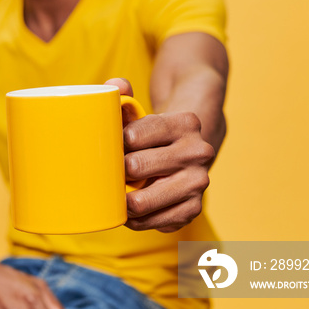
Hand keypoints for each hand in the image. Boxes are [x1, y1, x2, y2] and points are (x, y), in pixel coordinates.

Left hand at [105, 78, 214, 232]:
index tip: (113, 145)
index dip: (116, 143)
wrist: (188, 149)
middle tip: (109, 171)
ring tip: (115, 195)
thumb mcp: (141, 111)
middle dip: (116, 172)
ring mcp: (199, 181)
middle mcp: (197, 151)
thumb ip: (122, 95)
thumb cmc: (152, 132)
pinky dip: (138, 220)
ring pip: (143, 200)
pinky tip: (130, 213)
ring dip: (123, 201)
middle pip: (135, 167)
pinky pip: (156, 222)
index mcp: (184, 122)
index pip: (135, 135)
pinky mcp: (195, 207)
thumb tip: (115, 86)